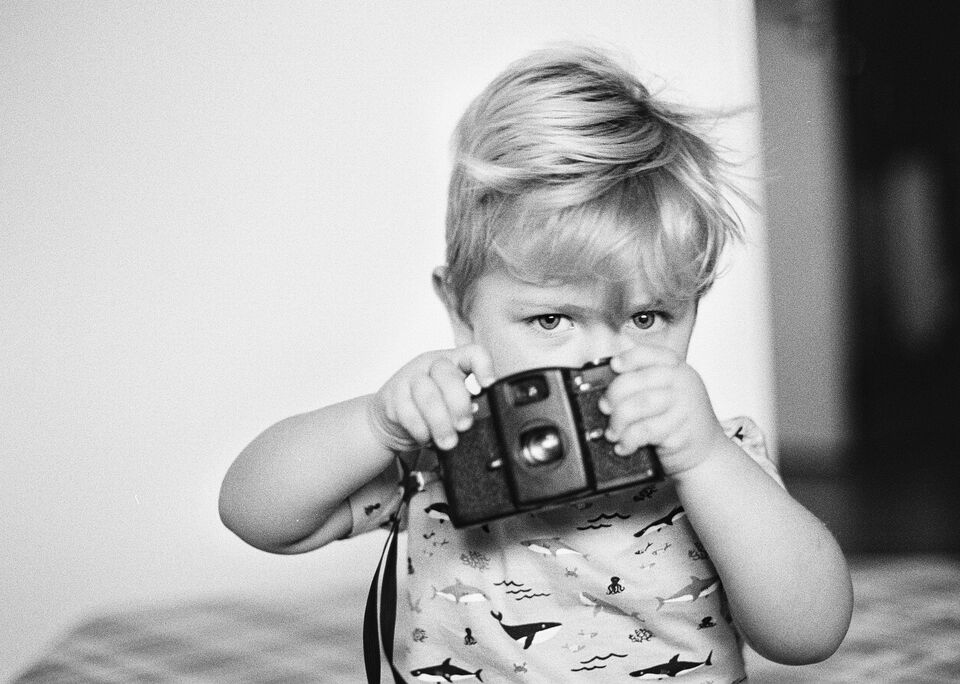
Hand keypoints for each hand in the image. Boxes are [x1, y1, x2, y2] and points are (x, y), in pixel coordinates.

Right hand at [367, 344, 496, 452]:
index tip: (488, 386)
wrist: (391, 418)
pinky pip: (408, 412)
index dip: (483, 366)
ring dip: (440, 422)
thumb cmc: (427, 408)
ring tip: (448, 441)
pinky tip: (426, 437)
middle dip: (458, 403)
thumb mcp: (451, 401)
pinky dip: (420, 429)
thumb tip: (476, 413)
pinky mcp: (392, 397)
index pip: (471, 353)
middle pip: (446, 373)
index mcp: (452, 362)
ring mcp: (408, 378)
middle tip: (464, 426)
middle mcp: (430, 365)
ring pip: (426, 394)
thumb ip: (465, 404)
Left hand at [600, 345, 727, 476]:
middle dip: (613, 396)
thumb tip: (605, 384)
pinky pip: (645, 432)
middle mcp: (682, 383)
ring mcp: (684, 407)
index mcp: (676, 368)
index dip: (628, 357)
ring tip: (613, 433)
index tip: (614, 365)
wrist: (707, 450)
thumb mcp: (665, 392)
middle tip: (605, 409)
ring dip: (617, 421)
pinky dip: (628, 440)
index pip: (649, 354)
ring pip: (639, 406)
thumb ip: (641, 382)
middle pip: (637, 381)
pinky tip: (624, 446)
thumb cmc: (677, 420)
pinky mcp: (681, 431)